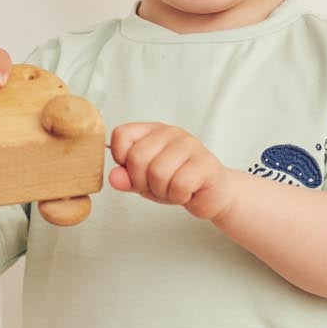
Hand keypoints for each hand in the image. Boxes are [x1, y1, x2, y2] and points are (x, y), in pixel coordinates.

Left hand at [108, 121, 236, 221]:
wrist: (212, 194)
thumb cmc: (177, 183)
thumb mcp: (145, 181)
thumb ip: (127, 178)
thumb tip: (114, 177)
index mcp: (152, 131)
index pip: (122, 135)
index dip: (122, 159)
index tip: (135, 171)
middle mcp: (171, 133)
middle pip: (137, 157)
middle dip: (142, 182)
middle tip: (157, 185)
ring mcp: (190, 145)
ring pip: (158, 173)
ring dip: (163, 191)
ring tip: (173, 188)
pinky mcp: (205, 163)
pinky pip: (179, 185)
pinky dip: (179, 196)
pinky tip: (187, 192)